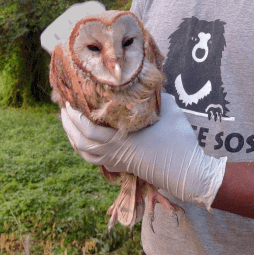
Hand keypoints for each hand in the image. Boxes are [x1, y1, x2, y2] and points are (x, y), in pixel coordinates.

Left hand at [61, 92, 226, 210]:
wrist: (189, 173)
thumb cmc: (180, 141)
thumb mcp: (169, 110)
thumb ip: (154, 96)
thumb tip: (146, 81)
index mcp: (121, 139)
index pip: (87, 129)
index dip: (74, 116)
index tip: (68, 101)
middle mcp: (114, 152)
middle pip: (80, 141)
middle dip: (68, 124)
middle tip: (63, 107)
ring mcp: (117, 162)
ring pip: (85, 153)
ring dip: (73, 137)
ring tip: (69, 121)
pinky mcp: (122, 168)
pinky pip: (94, 160)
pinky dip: (84, 149)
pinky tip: (84, 139)